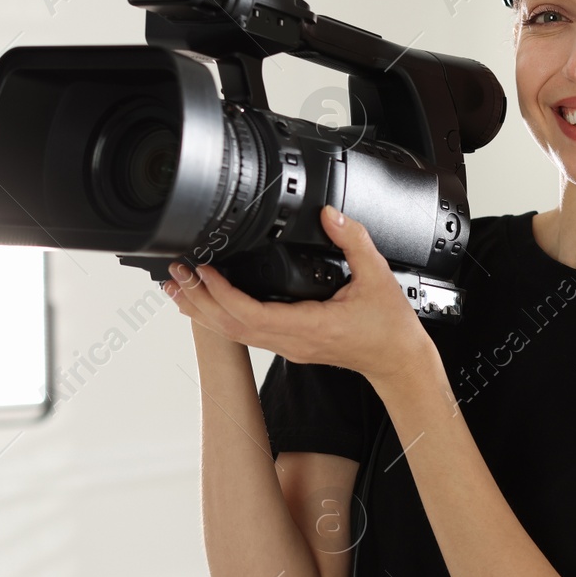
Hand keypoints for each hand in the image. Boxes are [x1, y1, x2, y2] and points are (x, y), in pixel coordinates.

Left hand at [164, 204, 435, 389]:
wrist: (398, 361)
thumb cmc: (389, 329)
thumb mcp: (378, 276)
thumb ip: (354, 241)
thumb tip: (330, 215)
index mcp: (308, 325)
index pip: (250, 313)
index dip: (221, 292)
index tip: (204, 270)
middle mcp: (292, 340)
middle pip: (230, 326)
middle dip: (199, 299)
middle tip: (177, 273)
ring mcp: (288, 346)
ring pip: (234, 333)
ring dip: (203, 311)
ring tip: (178, 289)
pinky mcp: (290, 345)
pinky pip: (246, 334)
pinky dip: (221, 317)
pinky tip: (210, 305)